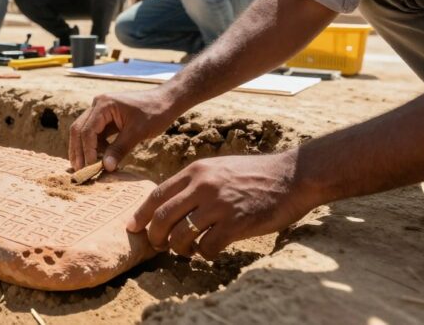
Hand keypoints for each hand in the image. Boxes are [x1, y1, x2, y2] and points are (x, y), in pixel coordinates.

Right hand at [69, 88, 174, 171]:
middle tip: (79, 171)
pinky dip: (96, 147)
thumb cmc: (155, 112)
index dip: (87, 151)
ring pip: (85, 132)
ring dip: (85, 149)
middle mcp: (98, 105)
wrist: (167, 101)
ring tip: (88, 168)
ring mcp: (101, 111)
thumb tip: (105, 168)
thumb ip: (119, 149)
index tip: (91, 168)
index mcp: (103, 104)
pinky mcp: (107, 118)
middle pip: (79, 129)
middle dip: (78, 151)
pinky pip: (96, 133)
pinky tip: (100, 159)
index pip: (87, 130)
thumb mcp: (137, 132)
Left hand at [126, 151, 316, 259]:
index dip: (140, 215)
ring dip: (179, 249)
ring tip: (187, 250)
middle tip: (158, 246)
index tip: (132, 227)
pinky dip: (203, 255)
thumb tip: (169, 205)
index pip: (156, 195)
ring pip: (180, 236)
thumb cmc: (254, 174)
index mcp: (195, 172)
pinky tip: (210, 251)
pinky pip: (206, 248)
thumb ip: (193, 183)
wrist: (291, 176)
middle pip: (162, 218)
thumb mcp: (217, 168)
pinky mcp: (236, 224)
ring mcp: (218, 205)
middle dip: (154, 237)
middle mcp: (202, 186)